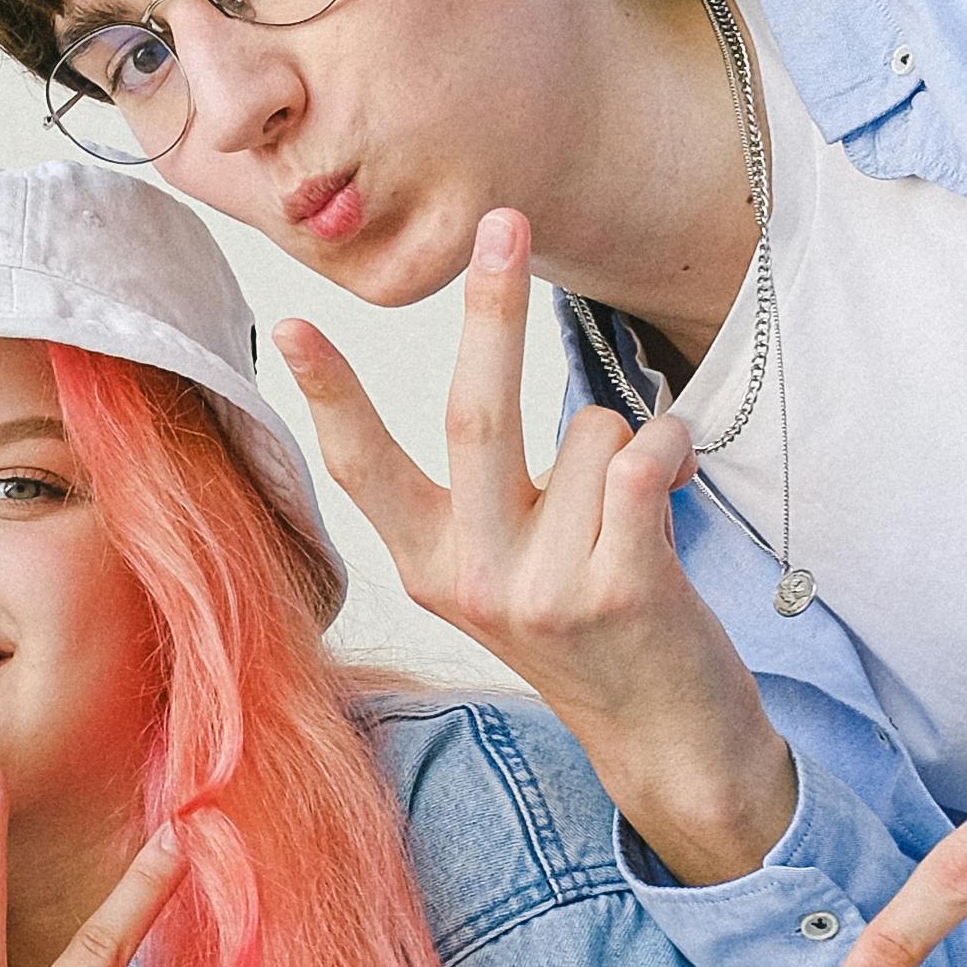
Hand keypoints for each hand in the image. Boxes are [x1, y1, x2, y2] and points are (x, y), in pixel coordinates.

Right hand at [279, 211, 797, 879]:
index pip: (363, 465)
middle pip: (473, 415)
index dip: (331, 392)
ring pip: (591, 434)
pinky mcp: (615, 590)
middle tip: (505, 222)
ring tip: (632, 519)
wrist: (668, 744)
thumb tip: (498, 375)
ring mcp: (539, 589)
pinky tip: (672, 496)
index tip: (294, 323)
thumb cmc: (593, 636)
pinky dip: (672, 453)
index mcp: (428, 566)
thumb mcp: (507, 576)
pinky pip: (644, 461)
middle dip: (490, 311)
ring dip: (628, 446)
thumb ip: (492, 494)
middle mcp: (468, 578)